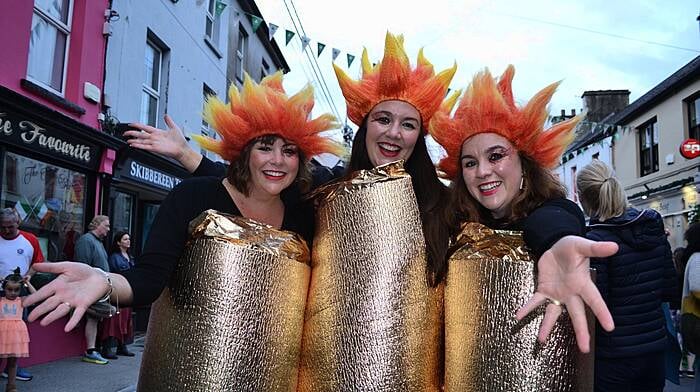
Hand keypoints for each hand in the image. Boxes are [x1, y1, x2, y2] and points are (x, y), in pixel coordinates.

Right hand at [23, 262, 108, 331]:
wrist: (99, 276)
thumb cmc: (83, 271)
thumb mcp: (66, 266)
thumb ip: (51, 267)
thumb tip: (34, 265)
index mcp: (58, 286)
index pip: (43, 293)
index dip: (33, 298)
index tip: (23, 304)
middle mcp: (63, 295)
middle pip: (49, 304)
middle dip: (39, 311)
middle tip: (30, 318)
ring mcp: (73, 301)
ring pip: (60, 310)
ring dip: (52, 317)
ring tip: (43, 323)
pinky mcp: (83, 304)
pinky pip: (77, 314)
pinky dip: (73, 321)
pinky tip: (67, 328)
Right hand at [124, 114, 189, 160]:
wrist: (182, 149)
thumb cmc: (179, 140)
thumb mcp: (174, 128)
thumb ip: (169, 121)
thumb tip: (166, 115)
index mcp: (158, 132)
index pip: (145, 127)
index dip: (138, 125)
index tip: (132, 124)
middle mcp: (155, 137)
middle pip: (140, 134)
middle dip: (132, 133)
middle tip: (125, 133)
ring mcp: (154, 143)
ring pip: (141, 140)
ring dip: (133, 140)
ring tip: (127, 139)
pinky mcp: (155, 148)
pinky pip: (145, 146)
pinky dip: (138, 145)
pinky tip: (133, 144)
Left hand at [515, 235, 617, 352]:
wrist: (556, 245)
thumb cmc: (572, 247)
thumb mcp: (582, 246)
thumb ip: (596, 249)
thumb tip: (614, 246)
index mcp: (583, 284)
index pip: (595, 300)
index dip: (602, 313)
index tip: (610, 327)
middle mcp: (571, 293)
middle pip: (577, 315)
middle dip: (581, 332)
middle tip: (584, 349)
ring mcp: (557, 294)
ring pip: (553, 314)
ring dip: (547, 327)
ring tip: (541, 341)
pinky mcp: (544, 289)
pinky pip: (535, 301)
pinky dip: (527, 308)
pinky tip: (518, 316)